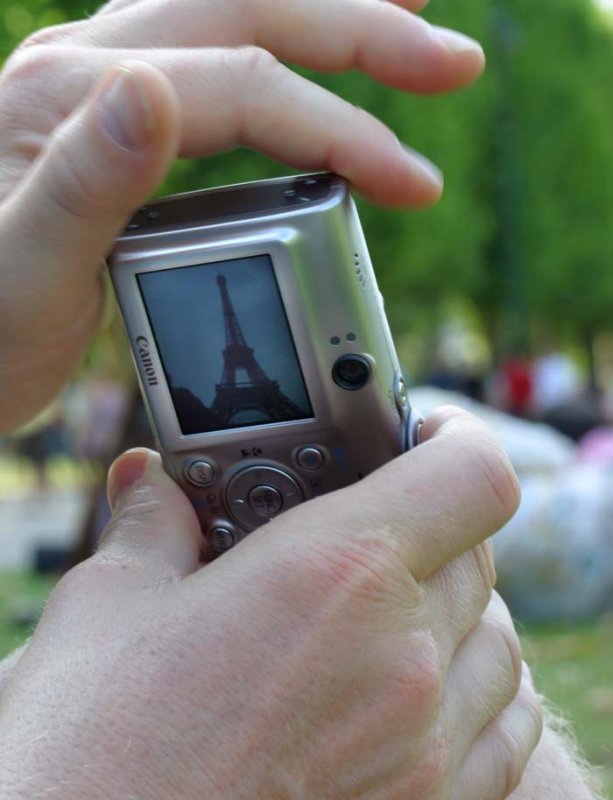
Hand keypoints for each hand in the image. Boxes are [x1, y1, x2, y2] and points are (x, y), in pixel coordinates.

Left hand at [0, 0, 484, 431]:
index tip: (412, 183)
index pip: (243, 88)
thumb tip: (155, 89)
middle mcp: (89, 70)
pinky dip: (276, 51)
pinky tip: (304, 65)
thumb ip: (85, 181)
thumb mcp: (24, 269)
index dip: (342, 128)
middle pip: (251, 10)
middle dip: (365, 30)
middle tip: (451, 64)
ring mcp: (103, 92)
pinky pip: (210, 59)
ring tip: (404, 20)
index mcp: (73, 98)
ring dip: (325, 15)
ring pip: (233, 16)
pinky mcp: (115, 129)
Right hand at [0, 408, 541, 798]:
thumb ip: (152, 526)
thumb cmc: (93, 744)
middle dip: (431, 522)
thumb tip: (148, 486)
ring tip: (395, 599)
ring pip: (498, 640)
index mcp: (335, 573)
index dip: (458, 439)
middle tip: (372, 521)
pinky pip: (504, 728)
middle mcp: (400, 658)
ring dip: (458, 605)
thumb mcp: (109, 605)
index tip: (428, 435)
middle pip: (478, 551)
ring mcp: (423, 745)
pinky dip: (480, 689)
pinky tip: (427, 681)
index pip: (472, 474)